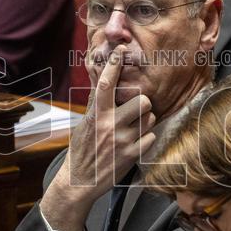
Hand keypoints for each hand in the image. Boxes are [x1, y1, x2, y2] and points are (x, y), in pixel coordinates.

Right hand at [41, 45, 155, 229]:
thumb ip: (96, 101)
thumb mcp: (84, 122)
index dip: (114, 65)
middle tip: (134, 111)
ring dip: (145, 122)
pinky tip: (133, 144)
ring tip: (132, 129)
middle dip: (142, 104)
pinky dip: (145, 139)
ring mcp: (123, 142)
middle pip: (143, 101)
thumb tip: (101, 77)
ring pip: (150, 119)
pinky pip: (151, 137)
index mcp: (96, 115)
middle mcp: (110, 126)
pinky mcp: (132, 156)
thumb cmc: (82, 148)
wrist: (79, 181)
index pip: (107, 85)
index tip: (120, 50)